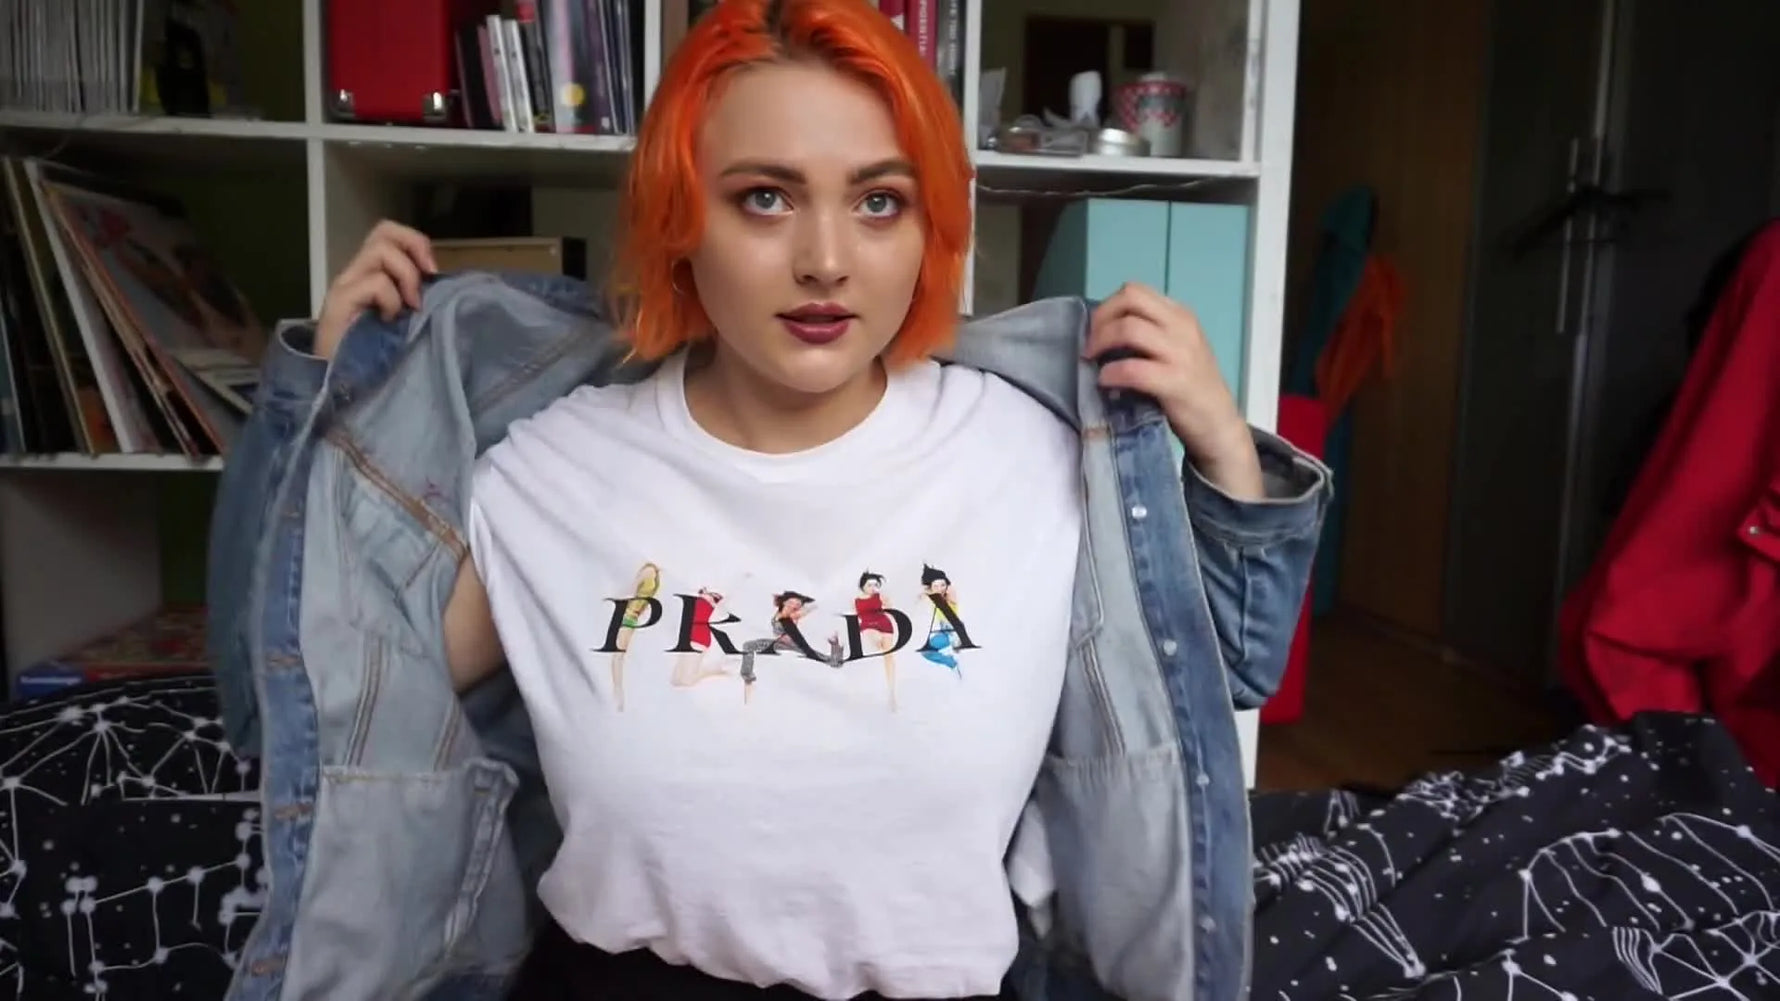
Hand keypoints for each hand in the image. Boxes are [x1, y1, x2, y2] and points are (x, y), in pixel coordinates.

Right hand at [314, 220, 437, 359]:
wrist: (338, 382)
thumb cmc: (373, 354)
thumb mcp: (401, 318)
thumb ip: (411, 294)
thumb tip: (438, 280)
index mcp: (369, 274)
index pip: (388, 234)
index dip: (415, 242)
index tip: (433, 271)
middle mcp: (354, 273)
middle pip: (384, 231)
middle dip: (414, 247)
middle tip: (426, 278)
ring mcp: (345, 285)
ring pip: (380, 251)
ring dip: (406, 276)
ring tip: (408, 306)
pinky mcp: (339, 302)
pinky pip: (376, 283)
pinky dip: (392, 300)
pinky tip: (389, 321)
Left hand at [1083, 282, 1263, 499]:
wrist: (1219, 422)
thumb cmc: (1190, 387)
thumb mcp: (1176, 348)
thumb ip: (1149, 332)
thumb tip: (1102, 330)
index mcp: (1180, 315)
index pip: (1135, 291)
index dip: (1107, 307)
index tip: (1095, 330)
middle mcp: (1182, 326)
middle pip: (1129, 299)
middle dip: (1101, 319)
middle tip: (1090, 344)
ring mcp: (1181, 353)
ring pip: (1129, 329)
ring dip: (1100, 342)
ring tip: (1092, 361)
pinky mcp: (1176, 382)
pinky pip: (1133, 368)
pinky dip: (1111, 373)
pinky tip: (1105, 381)